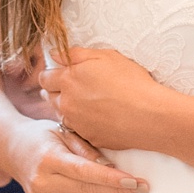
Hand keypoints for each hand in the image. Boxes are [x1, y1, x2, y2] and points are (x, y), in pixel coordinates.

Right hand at [5, 117, 147, 192]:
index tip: (133, 180)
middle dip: (116, 190)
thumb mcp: (63, 132)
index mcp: (49, 158)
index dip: (111, 177)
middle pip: (86, 189)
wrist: (14, 150)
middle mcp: (43, 181)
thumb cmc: (44, 137)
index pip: (85, 171)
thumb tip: (110, 166)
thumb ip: (85, 148)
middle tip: (141, 190)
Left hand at [37, 47, 164, 150]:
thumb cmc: (130, 81)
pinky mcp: (88, 138)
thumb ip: (76, 54)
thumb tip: (55, 54)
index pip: (45, 78)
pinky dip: (84, 122)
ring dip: (69, 107)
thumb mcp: (105, 56)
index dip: (52, 74)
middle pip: (50, 97)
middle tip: (77, 87)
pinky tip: (100, 116)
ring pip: (63, 114)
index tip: (61, 73)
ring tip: (90, 102)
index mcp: (68, 80)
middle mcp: (67, 103)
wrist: (149, 114)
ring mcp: (77, 123)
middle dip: (58, 91)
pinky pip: (79, 129)